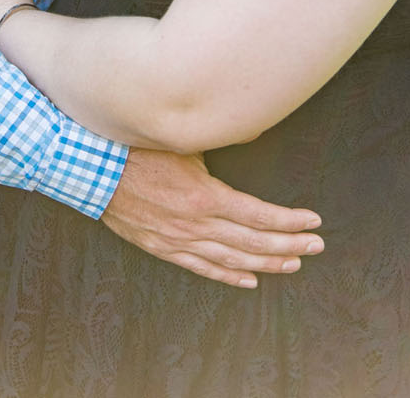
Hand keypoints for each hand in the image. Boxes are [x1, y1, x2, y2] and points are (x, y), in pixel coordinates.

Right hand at [102, 149, 323, 287]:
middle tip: (316, 246)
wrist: (92, 168)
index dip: (289, 221)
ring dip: (266, 263)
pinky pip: (202, 268)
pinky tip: (249, 280)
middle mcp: (196, 225)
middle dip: (289, 245)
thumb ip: (215, 146)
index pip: (258, 215)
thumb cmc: (136, 147)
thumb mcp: (182, 140)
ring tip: (293, 264)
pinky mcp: (163, 247)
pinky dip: (228, 276)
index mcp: (204, 197)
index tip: (313, 221)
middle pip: (252, 242)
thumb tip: (247, 130)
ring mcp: (179, 241)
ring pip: (232, 260)